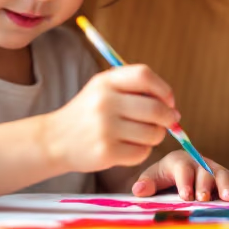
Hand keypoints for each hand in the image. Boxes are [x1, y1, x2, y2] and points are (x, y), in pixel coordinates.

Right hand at [43, 65, 178, 172]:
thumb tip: (174, 109)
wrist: (54, 140)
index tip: (169, 101)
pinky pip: (142, 152)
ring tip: (143, 135)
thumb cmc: (88, 114)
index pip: (145, 75)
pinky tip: (128, 147)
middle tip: (168, 123)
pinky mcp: (106, 152)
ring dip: (156, 136)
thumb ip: (136, 91)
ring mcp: (105, 128)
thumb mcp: (104, 90)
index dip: (164, 89)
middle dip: (168, 118)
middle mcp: (104, 102)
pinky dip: (142, 151)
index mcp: (105, 81)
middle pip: (155, 108)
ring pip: (153, 133)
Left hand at [131, 151, 228, 202]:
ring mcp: (216, 170)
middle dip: (206, 185)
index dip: (185, 181)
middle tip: (205, 198)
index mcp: (180, 161)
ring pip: (225, 175)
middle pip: (206, 172)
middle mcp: (201, 163)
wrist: (176, 173)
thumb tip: (138, 189)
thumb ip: (147, 183)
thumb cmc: (164, 177)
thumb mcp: (153, 178)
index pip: (183, 168)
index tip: (185, 195)